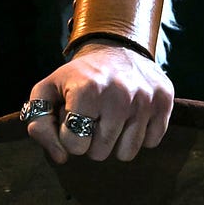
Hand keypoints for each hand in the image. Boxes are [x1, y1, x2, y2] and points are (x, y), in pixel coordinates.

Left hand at [23, 42, 173, 163]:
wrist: (117, 47)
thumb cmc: (78, 77)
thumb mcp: (47, 91)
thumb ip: (39, 125)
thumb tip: (61, 158)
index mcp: (87, 90)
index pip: (74, 145)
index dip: (69, 136)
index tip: (73, 119)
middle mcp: (119, 94)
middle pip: (99, 153)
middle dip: (91, 141)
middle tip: (93, 118)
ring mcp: (145, 99)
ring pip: (126, 154)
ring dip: (115, 142)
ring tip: (111, 118)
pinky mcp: (164, 102)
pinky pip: (150, 143)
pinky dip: (139, 135)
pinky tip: (131, 116)